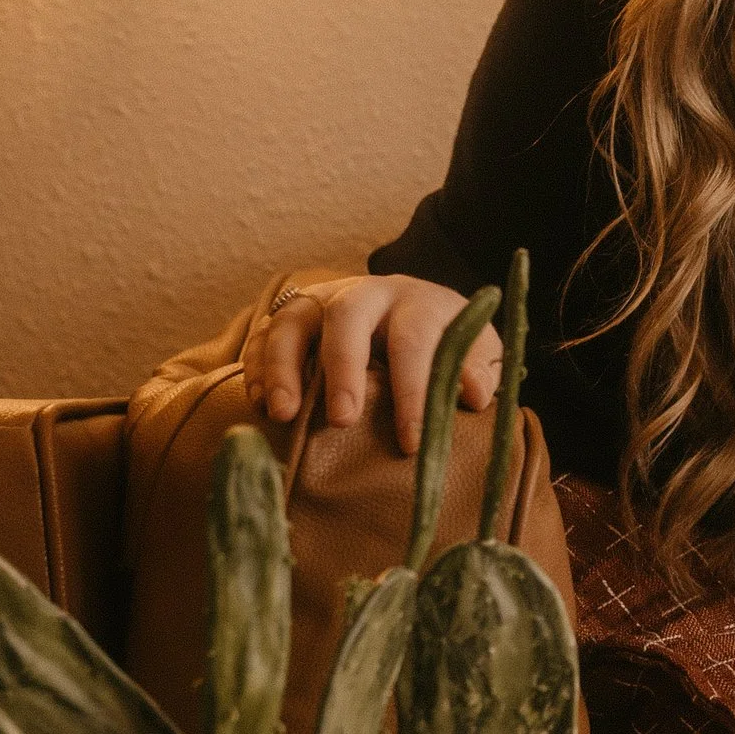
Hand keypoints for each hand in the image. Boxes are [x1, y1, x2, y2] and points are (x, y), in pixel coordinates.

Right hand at [243, 274, 503, 455]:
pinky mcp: (292, 315)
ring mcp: (323, 300)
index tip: (409, 440)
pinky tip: (259, 403)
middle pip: (346, 316)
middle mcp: (367, 293)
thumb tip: (473, 394)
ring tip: (282, 415)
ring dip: (282, 366)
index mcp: (417, 302)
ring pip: (293, 319)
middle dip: (341, 367)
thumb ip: (478, 370)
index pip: (414, 340)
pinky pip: (264, 332)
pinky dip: (256, 365)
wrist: (415, 308)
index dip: (412, 389)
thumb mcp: (476, 351)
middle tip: (341, 420)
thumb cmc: (446, 340)